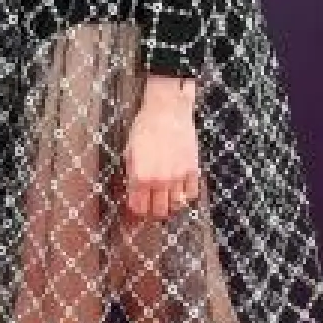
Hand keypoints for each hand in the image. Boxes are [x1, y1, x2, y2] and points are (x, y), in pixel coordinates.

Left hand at [124, 74, 200, 219]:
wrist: (167, 111)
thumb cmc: (145, 127)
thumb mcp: (129, 151)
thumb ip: (132, 174)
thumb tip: (134, 190)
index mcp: (140, 177)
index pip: (138, 207)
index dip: (138, 209)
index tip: (139, 206)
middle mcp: (160, 180)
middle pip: (159, 211)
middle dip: (154, 210)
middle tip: (153, 204)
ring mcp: (178, 176)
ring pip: (176, 205)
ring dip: (170, 204)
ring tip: (167, 198)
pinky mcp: (192, 170)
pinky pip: (191, 193)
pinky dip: (186, 195)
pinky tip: (180, 189)